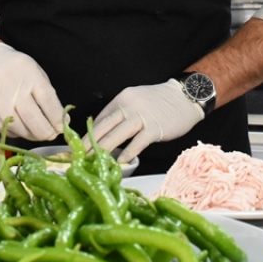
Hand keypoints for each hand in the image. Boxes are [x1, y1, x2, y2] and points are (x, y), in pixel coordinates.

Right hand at [0, 42, 64, 140]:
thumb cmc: (17, 69)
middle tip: (51, 134)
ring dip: (32, 135)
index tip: (62, 127)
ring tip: (37, 132)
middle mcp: (14, 90)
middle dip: (46, 132)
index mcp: (30, 76)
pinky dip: (16, 133)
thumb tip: (61, 120)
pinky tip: (21, 128)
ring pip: (19, 129)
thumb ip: (48, 95)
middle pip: (33, 119)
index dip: (56, 118)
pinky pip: (5, 130)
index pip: (47, 101)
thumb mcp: (36, 73)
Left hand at [88, 80, 203, 163]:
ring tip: (93, 162)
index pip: (101, 118)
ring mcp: (141, 117)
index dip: (88, 133)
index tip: (80, 145)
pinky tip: (120, 163)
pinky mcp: (154, 128)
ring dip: (103, 150)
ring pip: (116, 135)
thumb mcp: (136, 100)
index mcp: (122, 99)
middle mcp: (129, 106)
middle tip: (78, 156)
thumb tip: (105, 131)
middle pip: (103, 127)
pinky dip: (127, 154)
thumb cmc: (160, 101)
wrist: (184, 97)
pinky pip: (137, 143)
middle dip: (89, 143)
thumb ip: (121, 113)